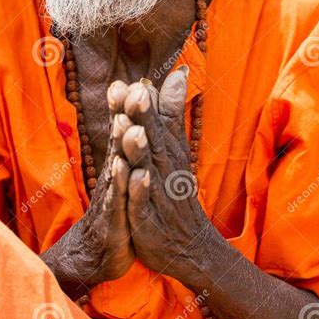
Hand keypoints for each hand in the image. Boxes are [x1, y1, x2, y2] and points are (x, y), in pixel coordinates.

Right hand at [40, 81, 134, 297]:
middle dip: (125, 113)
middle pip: (119, 139)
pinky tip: (133, 174)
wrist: (98, 250)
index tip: (129, 78)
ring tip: (130, 125)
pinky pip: (122, 201)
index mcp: (119, 158)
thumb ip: (131, 135)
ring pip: (119, 166)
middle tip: (133, 88)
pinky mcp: (116, 218)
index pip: (121, 126)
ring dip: (124, 145)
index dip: (124, 103)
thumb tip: (138, 106)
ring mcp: (113, 194)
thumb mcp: (125, 168)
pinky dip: (128, 187)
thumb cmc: (116, 203)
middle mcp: (113, 171)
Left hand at [119, 70, 212, 284]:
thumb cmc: (176, 191)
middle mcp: (164, 168)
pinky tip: (134, 175)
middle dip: (144, 116)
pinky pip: (142, 204)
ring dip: (138, 147)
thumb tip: (177, 73)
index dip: (145, 103)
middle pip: (153, 139)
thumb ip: (171, 112)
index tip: (133, 80)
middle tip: (136, 92)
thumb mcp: (175, 148)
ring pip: (146, 168)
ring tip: (128, 127)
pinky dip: (139, 190)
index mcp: (167, 150)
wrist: (189, 245)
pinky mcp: (148, 221)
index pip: (156, 122)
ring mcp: (156, 195)